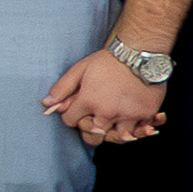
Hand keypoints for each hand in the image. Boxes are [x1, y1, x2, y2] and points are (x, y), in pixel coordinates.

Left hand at [46, 47, 166, 145]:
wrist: (140, 54)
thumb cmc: (109, 61)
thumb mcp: (80, 69)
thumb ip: (62, 88)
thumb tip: (46, 103)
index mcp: (89, 101)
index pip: (71, 121)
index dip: (71, 116)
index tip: (76, 111)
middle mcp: (108, 112)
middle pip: (93, 136)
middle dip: (89, 130)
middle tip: (93, 120)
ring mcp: (128, 115)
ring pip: (116, 137)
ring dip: (112, 132)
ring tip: (112, 122)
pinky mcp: (146, 114)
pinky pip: (140, 133)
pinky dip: (136, 131)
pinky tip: (131, 123)